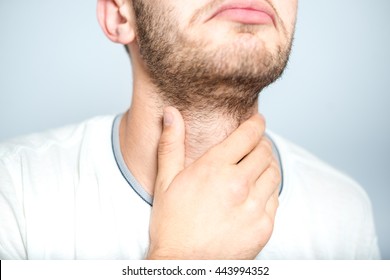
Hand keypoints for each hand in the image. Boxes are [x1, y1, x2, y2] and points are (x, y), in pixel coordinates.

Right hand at [147, 107, 279, 258]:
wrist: (184, 266)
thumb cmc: (172, 224)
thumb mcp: (166, 181)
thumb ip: (171, 144)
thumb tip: (171, 112)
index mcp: (214, 169)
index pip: (248, 134)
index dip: (256, 123)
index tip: (257, 120)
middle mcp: (238, 185)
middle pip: (265, 151)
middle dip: (260, 144)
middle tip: (252, 146)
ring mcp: (254, 207)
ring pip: (274, 173)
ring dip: (267, 165)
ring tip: (254, 168)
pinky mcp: (264, 227)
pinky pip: (276, 198)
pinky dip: (269, 190)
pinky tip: (254, 194)